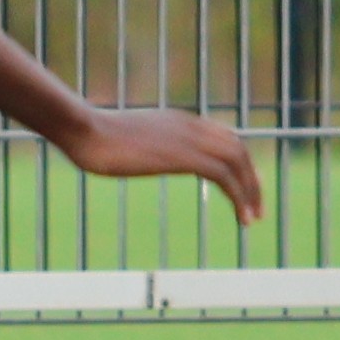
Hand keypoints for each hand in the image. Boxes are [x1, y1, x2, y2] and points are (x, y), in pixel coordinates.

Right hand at [58, 109, 267, 223]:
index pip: (225, 136)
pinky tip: (242, 218)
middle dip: (252, 180)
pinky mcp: (183, 156)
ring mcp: (188, 139)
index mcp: (180, 121)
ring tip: (251, 219)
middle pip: (238, 149)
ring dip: (250, 192)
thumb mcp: (128, 139)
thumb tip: (139, 154)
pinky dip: (239, 197)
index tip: (248, 185)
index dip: (241, 161)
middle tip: (255, 208)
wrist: (83, 130)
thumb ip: (144, 145)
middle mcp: (191, 126)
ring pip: (237, 162)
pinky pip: (224, 176)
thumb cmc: (93, 138)